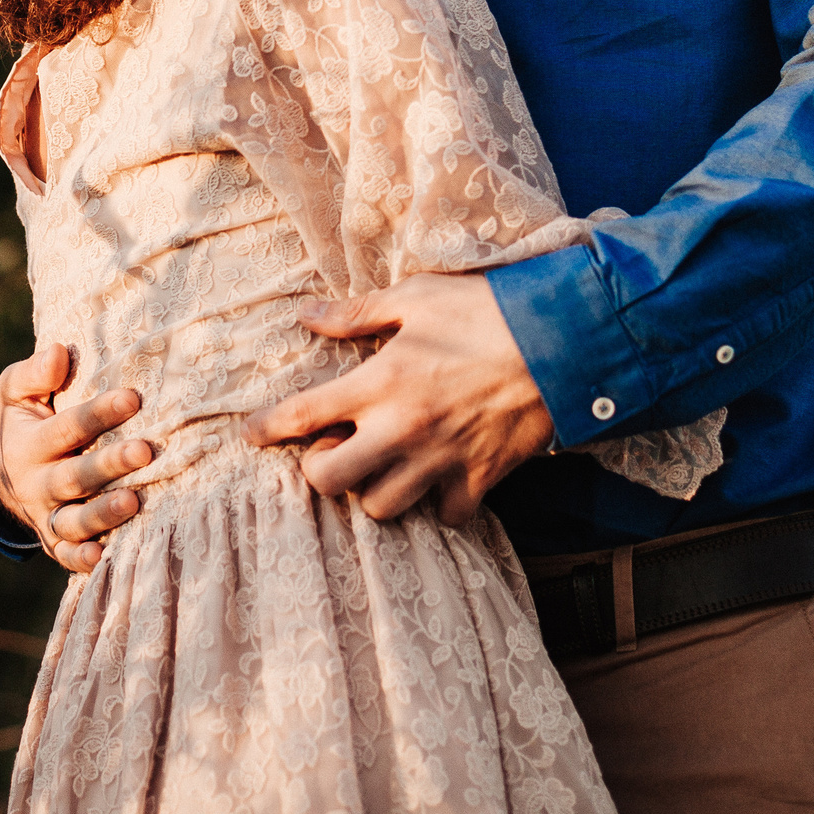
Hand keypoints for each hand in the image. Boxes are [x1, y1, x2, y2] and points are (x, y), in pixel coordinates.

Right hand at [0, 343, 151, 572]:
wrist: (5, 472)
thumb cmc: (25, 418)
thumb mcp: (17, 391)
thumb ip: (35, 373)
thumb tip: (60, 352)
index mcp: (28, 443)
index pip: (66, 427)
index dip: (98, 413)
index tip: (133, 398)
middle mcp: (36, 483)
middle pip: (74, 476)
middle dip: (109, 465)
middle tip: (145, 451)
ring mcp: (46, 515)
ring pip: (73, 520)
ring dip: (103, 513)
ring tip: (135, 501)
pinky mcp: (55, 541)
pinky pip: (66, 555)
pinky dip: (82, 560)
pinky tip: (104, 557)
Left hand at [241, 273, 550, 524]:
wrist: (564, 340)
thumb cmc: (486, 310)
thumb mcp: (416, 297)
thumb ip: (358, 312)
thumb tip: (308, 313)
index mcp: (380, 382)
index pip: (303, 415)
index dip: (266, 428)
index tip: (249, 434)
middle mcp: (402, 429)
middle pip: (331, 482)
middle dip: (320, 472)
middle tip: (331, 453)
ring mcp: (442, 460)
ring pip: (382, 508)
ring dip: (374, 491)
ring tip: (381, 467)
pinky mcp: (480, 478)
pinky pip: (446, 515)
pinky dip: (438, 505)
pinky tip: (438, 480)